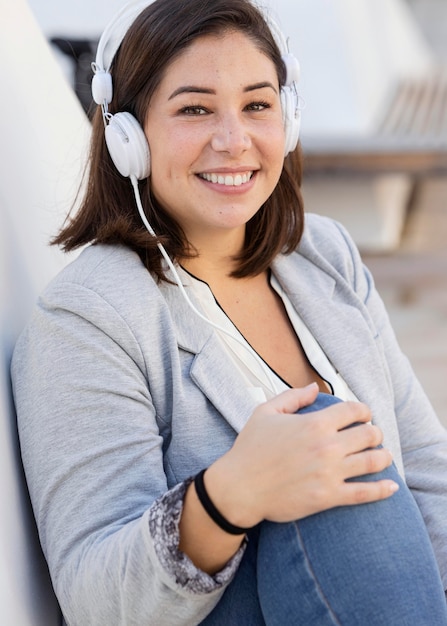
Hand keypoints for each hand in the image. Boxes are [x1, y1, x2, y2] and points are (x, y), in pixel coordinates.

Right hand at [206, 384, 397, 527]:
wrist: (239, 488)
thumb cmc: (250, 449)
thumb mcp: (265, 413)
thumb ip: (292, 397)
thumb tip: (314, 388)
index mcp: (314, 424)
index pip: (354, 411)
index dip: (363, 410)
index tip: (363, 415)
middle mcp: (326, 446)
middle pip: (369, 434)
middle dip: (375, 432)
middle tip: (372, 436)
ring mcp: (330, 473)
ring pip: (373, 461)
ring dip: (383, 456)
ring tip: (382, 456)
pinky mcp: (329, 497)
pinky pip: (365, 493)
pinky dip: (382, 489)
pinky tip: (391, 486)